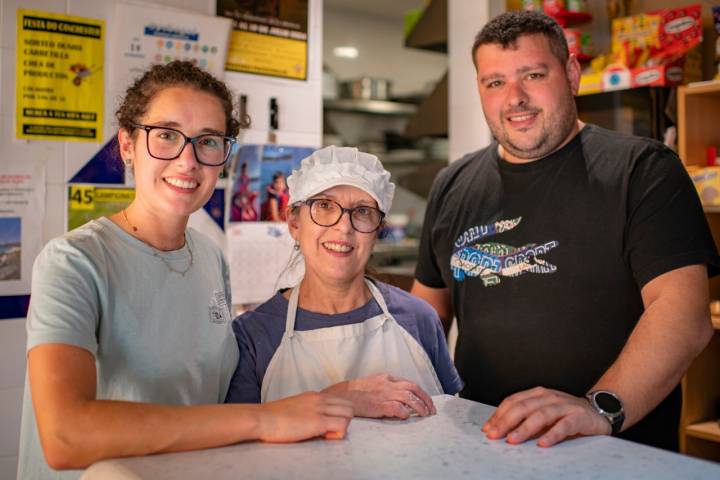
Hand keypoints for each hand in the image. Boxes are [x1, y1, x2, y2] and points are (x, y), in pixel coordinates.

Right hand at [257, 392, 352, 441]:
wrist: (261, 419)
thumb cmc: (273, 418)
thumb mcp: (295, 408)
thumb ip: (307, 411)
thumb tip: (314, 423)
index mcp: (314, 396)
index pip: (339, 400)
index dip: (337, 415)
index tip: (327, 426)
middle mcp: (320, 399)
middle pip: (348, 405)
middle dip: (344, 420)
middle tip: (329, 432)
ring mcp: (320, 409)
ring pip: (349, 413)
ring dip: (343, 427)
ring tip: (326, 435)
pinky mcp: (318, 421)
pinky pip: (342, 425)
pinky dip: (338, 434)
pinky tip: (324, 437)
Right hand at [324, 374, 435, 418]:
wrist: (339, 397)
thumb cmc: (354, 393)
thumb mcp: (372, 384)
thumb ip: (385, 387)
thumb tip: (399, 397)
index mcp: (386, 378)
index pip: (409, 383)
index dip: (421, 393)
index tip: (426, 401)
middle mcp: (387, 384)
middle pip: (413, 388)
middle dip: (425, 399)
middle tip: (431, 410)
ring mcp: (383, 394)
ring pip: (409, 397)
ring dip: (420, 407)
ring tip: (425, 415)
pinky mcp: (379, 405)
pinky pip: (398, 408)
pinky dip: (405, 413)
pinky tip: (406, 417)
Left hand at [482, 387, 611, 446]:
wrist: (598, 411)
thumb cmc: (566, 414)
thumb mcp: (543, 413)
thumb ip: (526, 418)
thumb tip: (501, 430)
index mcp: (537, 394)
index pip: (513, 402)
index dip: (498, 414)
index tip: (488, 428)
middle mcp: (548, 397)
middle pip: (523, 407)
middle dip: (506, 422)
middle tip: (495, 435)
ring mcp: (564, 406)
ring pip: (541, 415)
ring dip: (524, 428)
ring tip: (512, 440)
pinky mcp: (579, 417)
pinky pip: (564, 426)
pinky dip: (552, 434)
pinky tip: (543, 443)